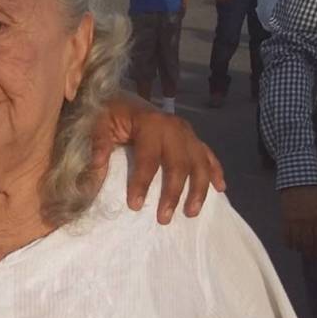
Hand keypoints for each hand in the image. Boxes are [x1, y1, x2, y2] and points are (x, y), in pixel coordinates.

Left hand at [93, 95, 226, 223]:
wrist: (124, 99)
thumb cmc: (110, 113)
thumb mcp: (99, 123)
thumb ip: (98, 143)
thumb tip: (97, 166)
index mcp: (151, 123)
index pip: (149, 158)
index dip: (142, 182)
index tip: (135, 206)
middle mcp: (174, 127)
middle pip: (179, 164)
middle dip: (173, 193)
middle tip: (164, 218)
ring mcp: (187, 132)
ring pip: (199, 162)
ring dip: (198, 189)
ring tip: (191, 212)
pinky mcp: (192, 137)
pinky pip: (208, 155)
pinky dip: (216, 171)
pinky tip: (220, 189)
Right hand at [280, 186, 316, 257]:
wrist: (298, 183)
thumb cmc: (313, 194)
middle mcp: (308, 221)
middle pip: (308, 242)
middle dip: (310, 252)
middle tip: (311, 258)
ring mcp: (296, 221)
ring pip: (297, 240)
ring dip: (299, 248)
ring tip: (301, 251)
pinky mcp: (286, 219)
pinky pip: (286, 235)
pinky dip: (288, 242)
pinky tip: (291, 246)